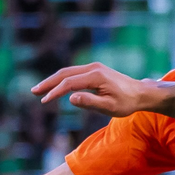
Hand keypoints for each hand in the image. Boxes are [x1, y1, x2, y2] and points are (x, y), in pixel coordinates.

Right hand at [31, 62, 156, 116]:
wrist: (141, 93)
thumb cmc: (127, 103)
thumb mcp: (109, 107)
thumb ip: (90, 103)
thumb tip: (71, 98)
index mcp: (95, 76)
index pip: (69, 84)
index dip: (55, 92)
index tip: (44, 101)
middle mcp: (93, 68)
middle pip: (64, 73)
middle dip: (48, 82)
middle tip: (34, 91)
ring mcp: (94, 67)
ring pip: (68, 72)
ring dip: (53, 80)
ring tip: (40, 90)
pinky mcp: (95, 70)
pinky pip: (74, 73)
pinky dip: (62, 79)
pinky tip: (56, 87)